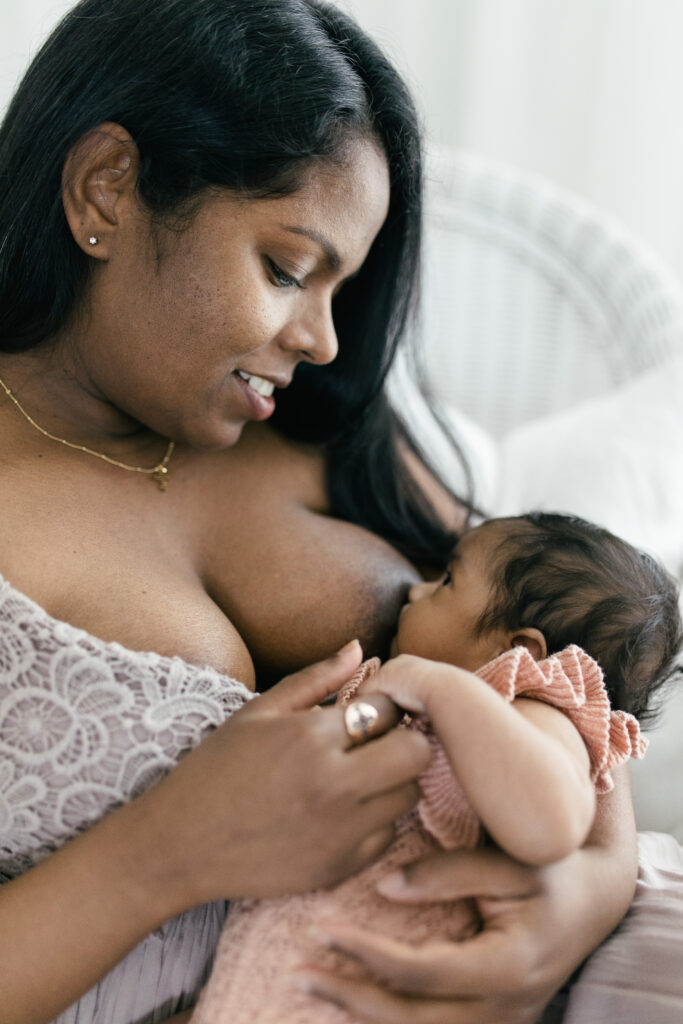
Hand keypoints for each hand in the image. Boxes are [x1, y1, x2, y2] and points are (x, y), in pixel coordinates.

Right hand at [134, 641, 429, 912]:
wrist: (179, 846)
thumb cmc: (215, 770)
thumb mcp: (258, 712)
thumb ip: (315, 678)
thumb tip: (358, 647)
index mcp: (312, 736)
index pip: (389, 710)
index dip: (383, 709)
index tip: (366, 716)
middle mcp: (334, 784)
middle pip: (417, 753)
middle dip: (404, 742)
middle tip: (375, 746)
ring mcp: (341, 831)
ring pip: (409, 796)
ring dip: (392, 783)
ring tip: (356, 779)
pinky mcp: (340, 868)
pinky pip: (388, 836)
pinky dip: (374, 823)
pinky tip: (342, 814)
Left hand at [293, 844, 624, 1023]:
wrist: (593, 902)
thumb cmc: (549, 873)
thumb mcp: (506, 862)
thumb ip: (446, 874)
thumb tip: (384, 888)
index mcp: (506, 968)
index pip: (420, 972)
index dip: (365, 954)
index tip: (321, 929)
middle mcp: (501, 1009)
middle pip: (410, 1019)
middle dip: (349, 996)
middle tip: (299, 970)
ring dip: (361, 1017)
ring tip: (313, 989)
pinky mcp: (490, 1023)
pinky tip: (352, 1007)